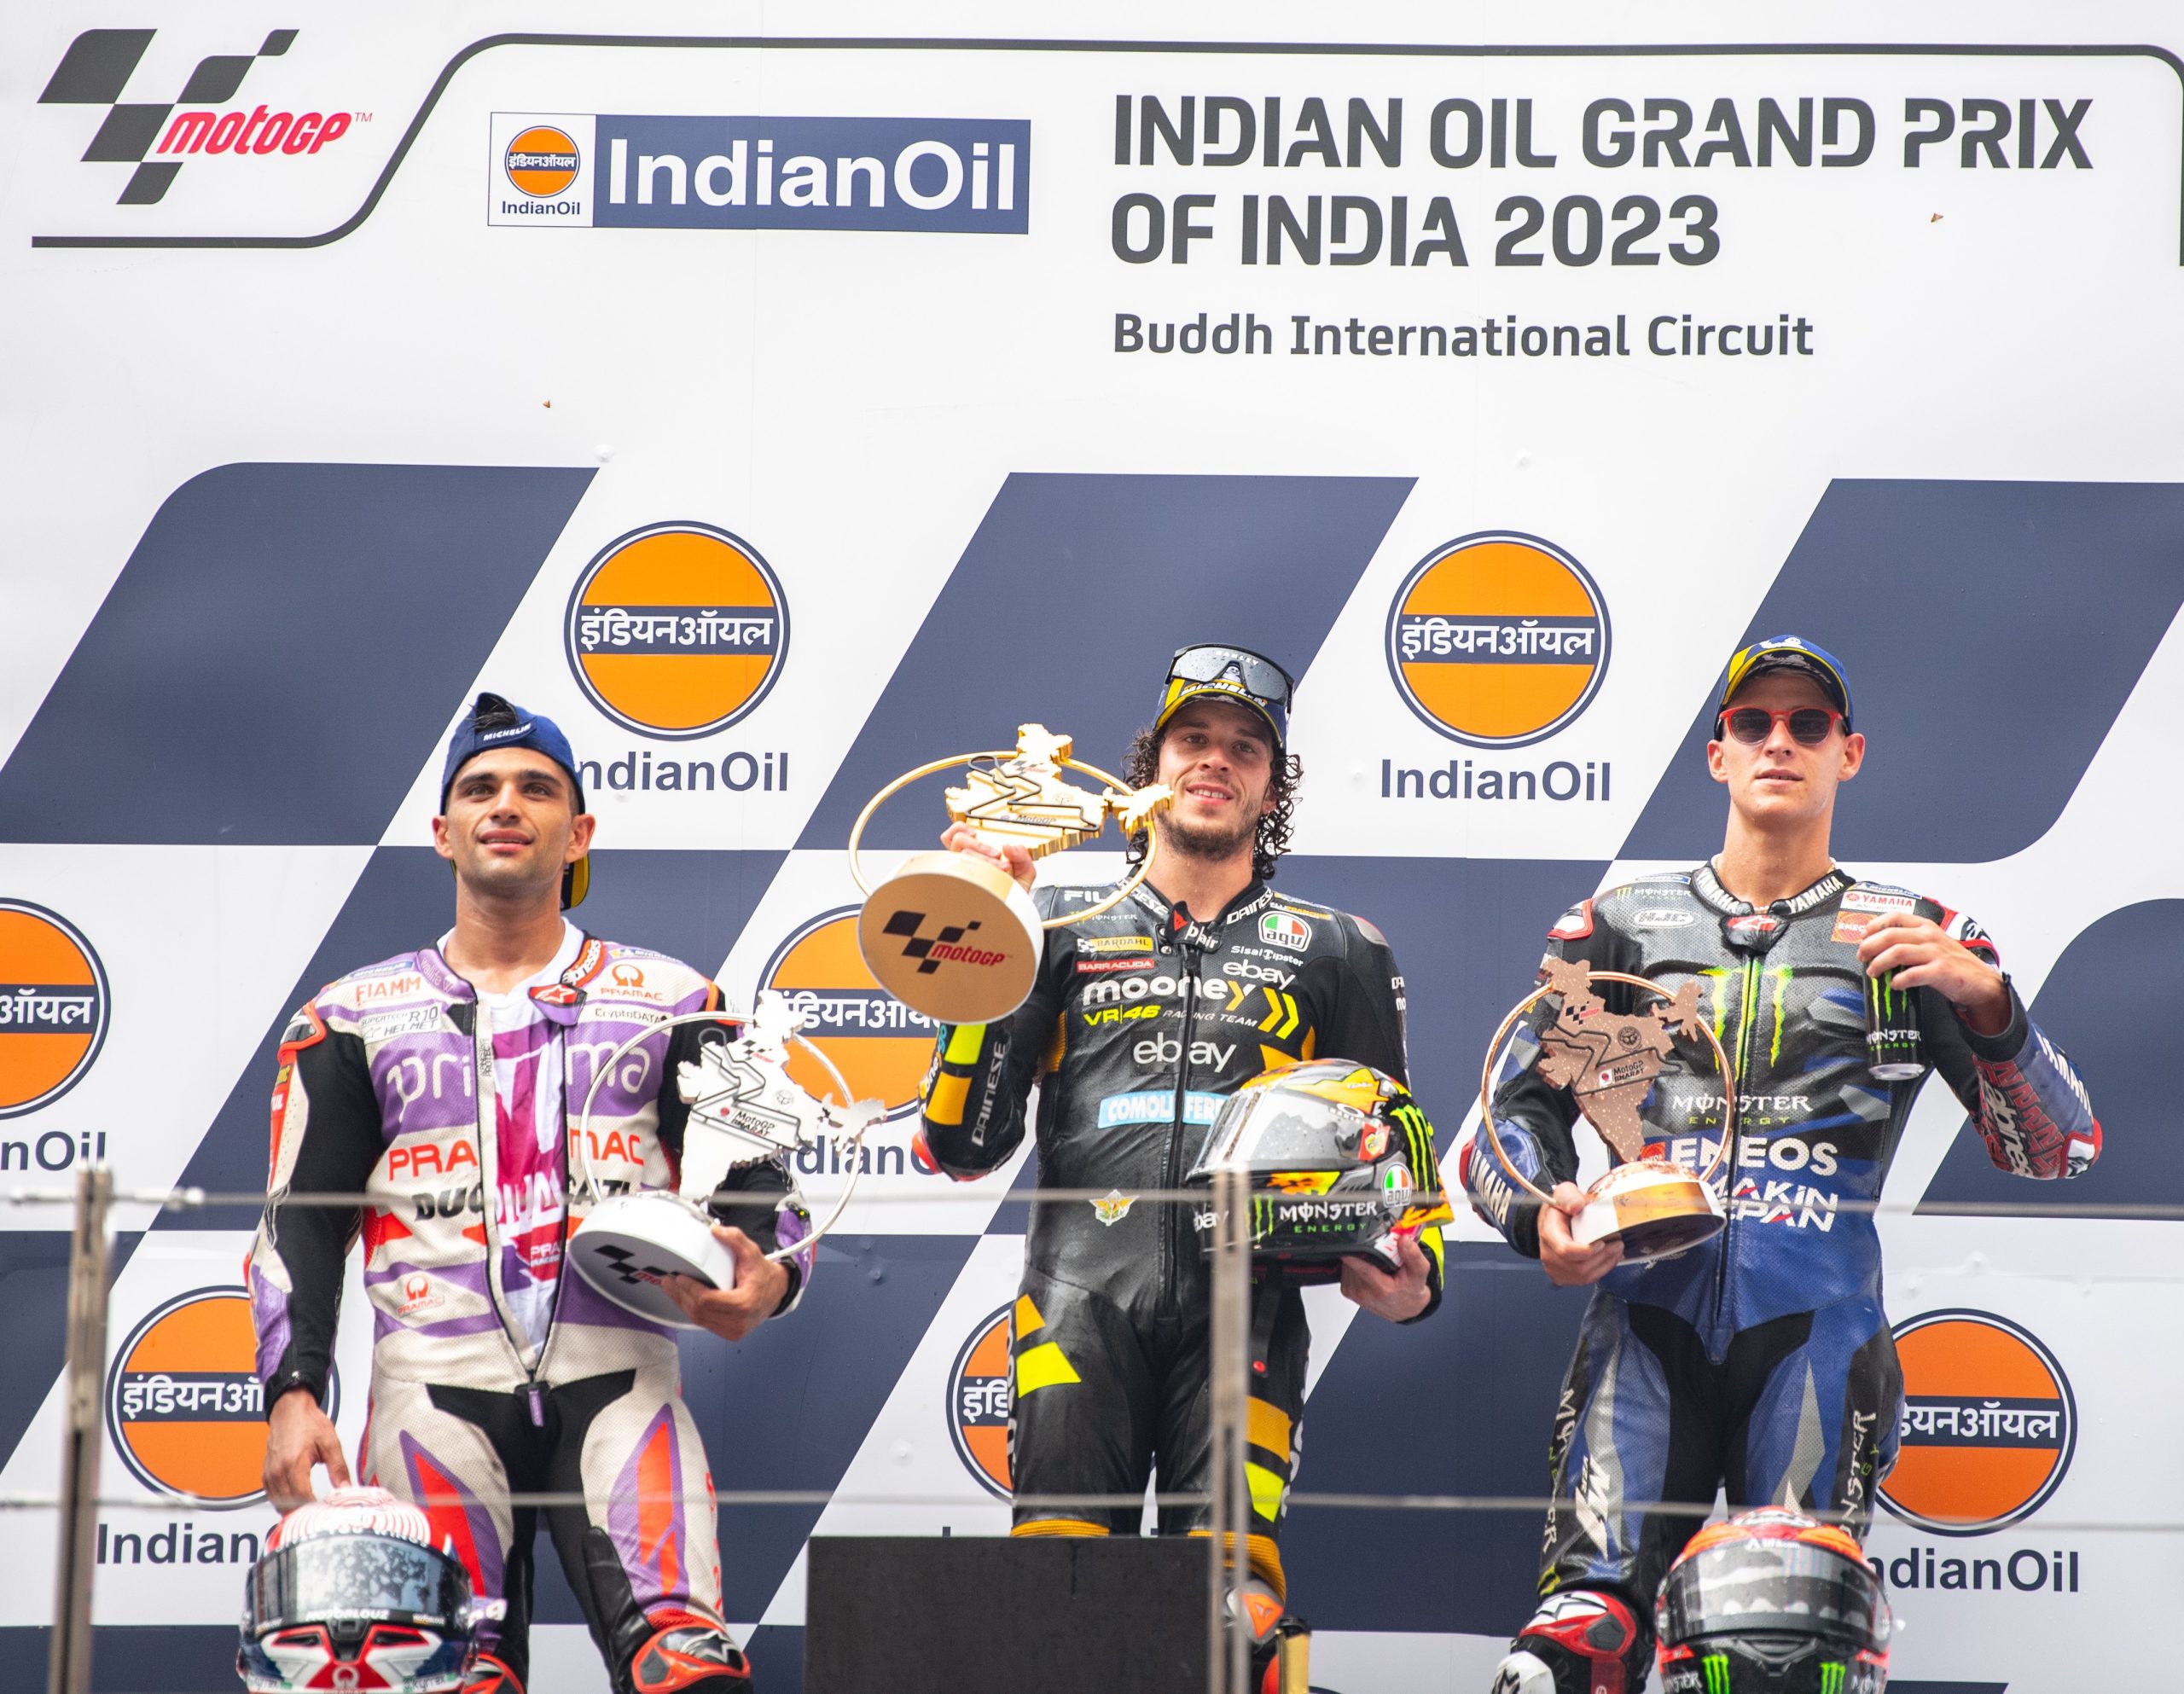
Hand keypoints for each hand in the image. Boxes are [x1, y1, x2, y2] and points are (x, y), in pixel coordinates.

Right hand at [263, 1386, 349, 1508]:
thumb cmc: (308, 1422)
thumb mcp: (330, 1443)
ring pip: (278, 1503)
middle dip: (303, 1513)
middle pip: (288, 1504)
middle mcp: (278, 1471)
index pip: (302, 1498)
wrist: (290, 1409)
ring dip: (292, 1510)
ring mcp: (269, 1473)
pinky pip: (271, 1495)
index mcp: (293, 1464)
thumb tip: (346, 1487)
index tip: (325, 1513)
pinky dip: (282, 1502)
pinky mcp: (266, 1473)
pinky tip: (295, 1503)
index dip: (314, 1509)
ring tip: (309, 1512)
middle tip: (319, 1516)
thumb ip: (338, 1468)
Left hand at [664, 1226, 790, 1341]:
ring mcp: (734, 1330)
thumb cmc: (763, 1275)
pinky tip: (683, 1299)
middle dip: (680, 1296)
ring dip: (682, 1304)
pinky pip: (704, 1323)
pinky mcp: (729, 1333)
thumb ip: (735, 1239)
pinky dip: (692, 1311)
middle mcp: (739, 1322)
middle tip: (668, 1281)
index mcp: (744, 1303)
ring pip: (699, 1320)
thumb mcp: (752, 1252)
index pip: (707, 1300)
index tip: (679, 1278)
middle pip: (699, 1312)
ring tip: (671, 1289)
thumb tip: (716, 1231)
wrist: (776, 1292)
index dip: (690, 1289)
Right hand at [941, 822, 1034, 892]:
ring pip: (962, 854)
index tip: (976, 833)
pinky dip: (973, 869)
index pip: (955, 834)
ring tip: (1000, 869)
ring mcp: (962, 873)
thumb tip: (1009, 847)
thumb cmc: (1013, 897)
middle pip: (959, 840)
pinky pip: (958, 873)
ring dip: (983, 858)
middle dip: (982, 846)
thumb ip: (1022, 856)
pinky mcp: (962, 886)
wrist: (1013, 915)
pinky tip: (984, 875)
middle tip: (998, 856)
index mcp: (977, 855)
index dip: (961, 828)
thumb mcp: (1025, 872)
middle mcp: (966, 863)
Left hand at [1341, 1231, 1431, 1320]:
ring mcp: (1353, 1292)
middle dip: (1364, 1250)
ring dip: (1359, 1258)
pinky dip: (1355, 1265)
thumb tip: (1404, 1239)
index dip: (1354, 1251)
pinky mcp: (1347, 1291)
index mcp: (1380, 1288)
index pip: (1360, 1266)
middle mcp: (1363, 1292)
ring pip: (1348, 1263)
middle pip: (1354, 1259)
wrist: (1405, 1309)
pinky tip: (1369, 1269)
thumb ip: (1413, 1256)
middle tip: (1379, 1252)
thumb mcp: (1419, 1273)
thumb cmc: (1410, 1292)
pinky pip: (1346, 1269)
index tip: (1352, 1239)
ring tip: (1376, 1263)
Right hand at [1538, 1182, 1622, 1285]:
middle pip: (1579, 1267)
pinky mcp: (1564, 1277)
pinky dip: (1601, 1270)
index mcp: (1549, 1234)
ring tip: (1617, 1250)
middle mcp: (1549, 1255)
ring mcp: (1556, 1269)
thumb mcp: (1563, 1193)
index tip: (1602, 1243)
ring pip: (1584, 1276)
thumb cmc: (1559, 1209)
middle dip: (1603, 1257)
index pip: (1565, 1250)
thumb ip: (1569, 1196)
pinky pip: (1585, 1280)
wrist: (1552, 1222)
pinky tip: (1609, 1259)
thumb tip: (1577, 1206)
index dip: (1587, 1251)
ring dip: (1605, 1264)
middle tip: (1618, 1244)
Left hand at [1855, 911, 2009, 1035]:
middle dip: (1869, 946)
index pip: (1895, 916)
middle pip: (1890, 935)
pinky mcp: (1941, 971)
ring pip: (1897, 952)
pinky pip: (1913, 974)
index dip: (1874, 925)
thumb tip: (1878, 948)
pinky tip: (1894, 984)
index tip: (1863, 937)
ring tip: (1872, 972)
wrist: (1982, 982)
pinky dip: (1899, 980)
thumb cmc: (1953, 964)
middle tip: (1861, 957)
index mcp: (1926, 926)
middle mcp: (1930, 936)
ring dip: (1879, 963)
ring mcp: (1936, 953)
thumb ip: (1911, 942)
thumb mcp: (1933, 944)